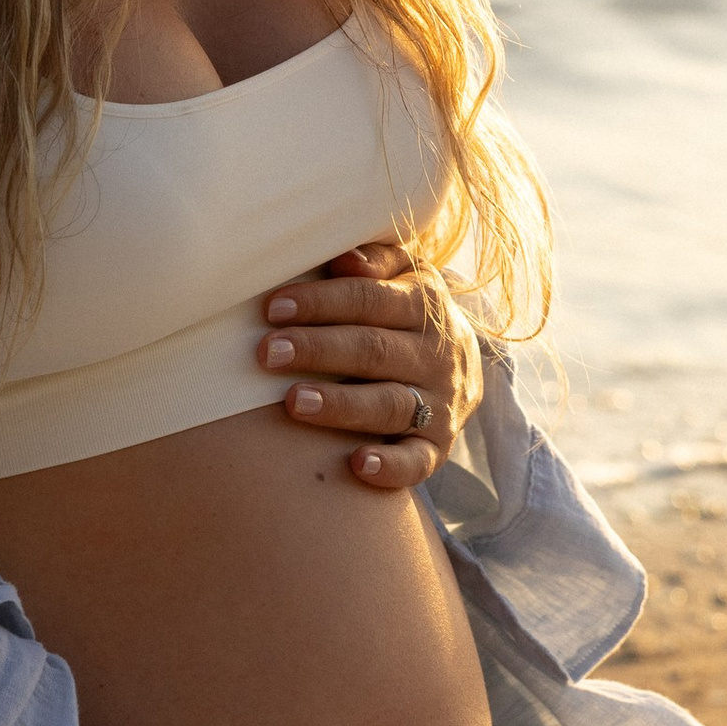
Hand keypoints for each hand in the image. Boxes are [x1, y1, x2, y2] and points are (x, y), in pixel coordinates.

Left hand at [257, 237, 481, 491]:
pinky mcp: (438, 447)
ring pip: (391, 405)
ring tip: (293, 402)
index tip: (273, 308)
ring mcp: (441, 404)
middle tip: (269, 353)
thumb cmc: (402, 312)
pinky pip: (419, 461)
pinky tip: (357, 465)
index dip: (322, 302)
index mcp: (425, 304)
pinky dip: (392, 466)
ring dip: (342, 405)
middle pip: (375, 350)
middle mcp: (438, 354)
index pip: (371, 299)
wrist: (457, 365)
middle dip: (319, 350)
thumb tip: (346, 259)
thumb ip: (375, 261)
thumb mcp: (402, 275)